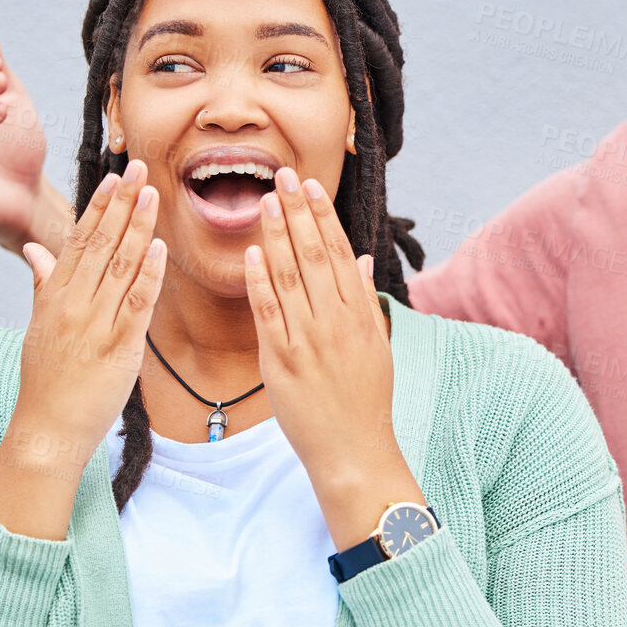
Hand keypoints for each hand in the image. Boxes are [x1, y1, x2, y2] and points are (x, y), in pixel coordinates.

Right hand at [12, 160, 165, 464]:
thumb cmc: (46, 379)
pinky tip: (160, 248)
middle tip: (139, 167)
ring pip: (121, 266)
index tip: (114, 176)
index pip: (79, 240)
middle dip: (122, 203)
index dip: (99, 206)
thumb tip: (37, 250)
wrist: (47, 428)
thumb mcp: (38, 326)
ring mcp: (95, 324)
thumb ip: (43, 284)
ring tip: (153, 193)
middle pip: (101, 243)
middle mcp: (73, 304)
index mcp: (55, 296)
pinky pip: (136, 304)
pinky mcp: (119, 348)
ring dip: (139, 227)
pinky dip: (150, 275)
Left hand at [243, 166, 417, 548]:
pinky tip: (250, 254)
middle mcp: (335, 321)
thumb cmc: (366, 400)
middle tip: (281, 177)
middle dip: (296, 213)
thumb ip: (365, 300)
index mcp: (359, 314)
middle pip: (315, 255)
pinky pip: (268, 313)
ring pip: (290, 276)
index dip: (323, 217)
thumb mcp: (377, 345)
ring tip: (262, 201)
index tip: (309, 187)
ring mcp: (308, 340)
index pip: (340, 253)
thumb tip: (362, 259)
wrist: (353, 449)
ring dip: (275, 235)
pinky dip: (258, 281)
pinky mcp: (282, 361)